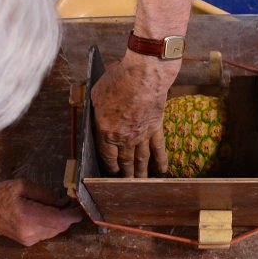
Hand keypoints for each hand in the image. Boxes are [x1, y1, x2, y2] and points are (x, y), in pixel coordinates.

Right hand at [0, 179, 81, 245]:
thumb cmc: (1, 194)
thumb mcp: (23, 186)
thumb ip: (46, 194)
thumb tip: (64, 201)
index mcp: (28, 218)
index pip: (60, 220)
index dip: (74, 213)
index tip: (80, 204)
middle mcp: (30, 233)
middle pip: (60, 227)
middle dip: (68, 215)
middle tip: (70, 201)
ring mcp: (29, 240)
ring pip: (55, 231)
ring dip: (61, 219)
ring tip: (57, 205)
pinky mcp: (27, 242)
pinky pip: (47, 233)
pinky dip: (52, 224)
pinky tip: (47, 213)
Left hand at [91, 49, 178, 176]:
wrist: (143, 76)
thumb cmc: (118, 80)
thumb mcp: (97, 93)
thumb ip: (96, 108)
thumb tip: (95, 111)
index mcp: (106, 131)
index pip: (107, 155)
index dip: (109, 166)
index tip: (111, 172)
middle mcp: (124, 138)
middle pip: (124, 160)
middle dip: (125, 173)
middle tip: (125, 183)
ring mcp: (142, 135)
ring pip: (141, 159)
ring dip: (141, 173)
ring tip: (141, 183)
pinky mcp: (156, 128)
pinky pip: (159, 149)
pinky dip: (161, 161)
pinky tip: (162, 170)